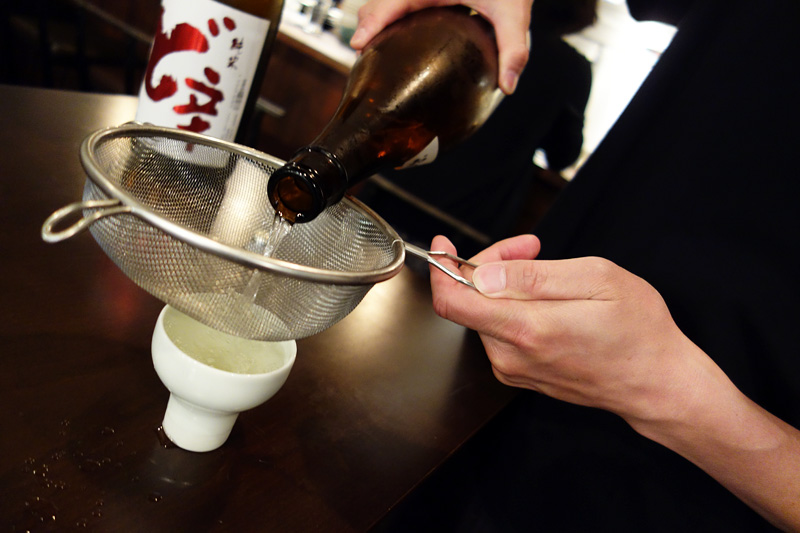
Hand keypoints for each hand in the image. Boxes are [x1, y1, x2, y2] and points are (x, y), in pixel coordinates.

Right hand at [349, 0, 531, 93]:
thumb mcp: (514, 13)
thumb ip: (513, 49)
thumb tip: (507, 86)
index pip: (393, 0)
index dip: (373, 21)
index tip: (358, 43)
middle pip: (379, 3)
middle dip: (367, 29)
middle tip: (362, 61)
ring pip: (382, 4)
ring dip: (373, 27)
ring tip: (370, 58)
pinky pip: (395, 8)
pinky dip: (385, 24)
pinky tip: (388, 47)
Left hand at [429, 234, 713, 425]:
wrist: (657, 383)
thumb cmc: (638, 331)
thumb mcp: (596, 280)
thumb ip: (534, 276)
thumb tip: (483, 275)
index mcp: (526, 328)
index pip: (453, 301)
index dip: (442, 267)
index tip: (446, 245)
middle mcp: (512, 354)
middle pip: (471, 300)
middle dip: (493, 265)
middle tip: (531, 246)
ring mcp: (514, 368)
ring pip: (487, 314)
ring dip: (506, 286)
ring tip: (550, 274)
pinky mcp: (521, 373)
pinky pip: (501, 332)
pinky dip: (515, 308)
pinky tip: (547, 300)